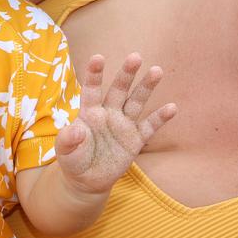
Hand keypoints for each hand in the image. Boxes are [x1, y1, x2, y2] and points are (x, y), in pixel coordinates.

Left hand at [54, 53, 177, 195]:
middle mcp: (108, 113)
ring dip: (146, 87)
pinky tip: (172, 108)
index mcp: (89, 112)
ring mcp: (123, 125)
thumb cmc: (73, 160)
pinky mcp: (135, 140)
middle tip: (135, 57)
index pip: (92, 90)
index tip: (98, 57)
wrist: (87, 181)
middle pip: (118, 90)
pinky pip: (149, 126)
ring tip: (157, 71)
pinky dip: (160, 118)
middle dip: (126, 74)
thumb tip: (76, 130)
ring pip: (136, 102)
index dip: (94, 74)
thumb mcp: (65, 152)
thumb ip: (68, 139)